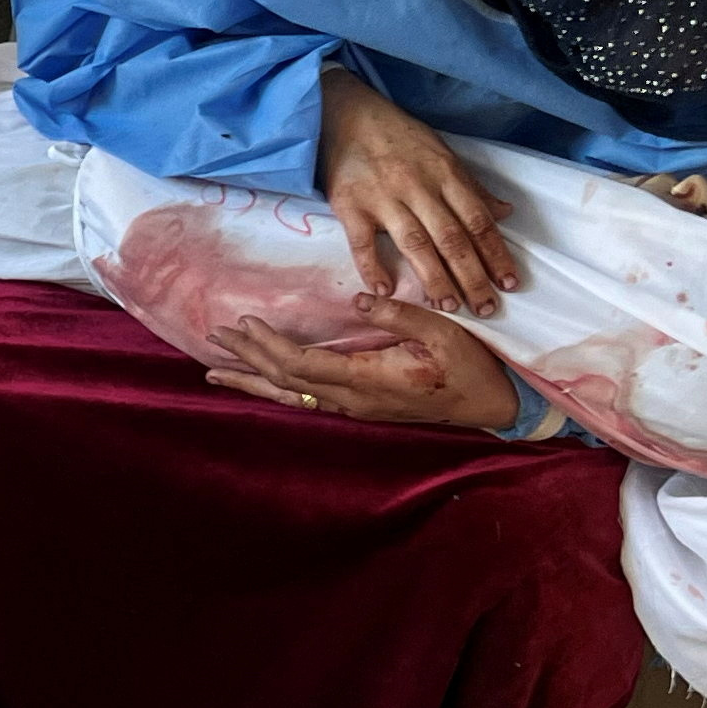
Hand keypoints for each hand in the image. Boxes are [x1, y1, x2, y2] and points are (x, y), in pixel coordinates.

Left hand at [207, 293, 519, 429]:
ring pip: (292, 398)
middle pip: (286, 382)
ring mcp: (355, 408)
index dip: (269, 346)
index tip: (245, 321)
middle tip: (215, 336)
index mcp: (369, 379)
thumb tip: (360, 299)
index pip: (302, 365)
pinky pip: (307, 401)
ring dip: (254, 381)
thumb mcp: (442, 331)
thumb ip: (400, 314)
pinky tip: (260, 384)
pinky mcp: (360, 407)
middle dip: (248, 359)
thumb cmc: (470, 366)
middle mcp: (354, 400)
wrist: (491, 406)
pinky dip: (276, 391)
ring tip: (216, 372)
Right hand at [316, 65, 518, 315]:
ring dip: (434, 278)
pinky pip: (362, 242)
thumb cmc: (398, 136)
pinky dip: (373, 267)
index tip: (510, 283)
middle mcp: (418, 187)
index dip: (495, 253)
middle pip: (451, 238)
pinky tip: (386, 291)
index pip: (477, 220)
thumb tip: (505, 213)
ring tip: (449, 307)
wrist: (345, 114)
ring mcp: (382, 197)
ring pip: (415, 244)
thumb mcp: (442, 153)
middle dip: (472, 276)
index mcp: (445, 174)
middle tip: (486, 308)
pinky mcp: (349, 204)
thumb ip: (471, 187)